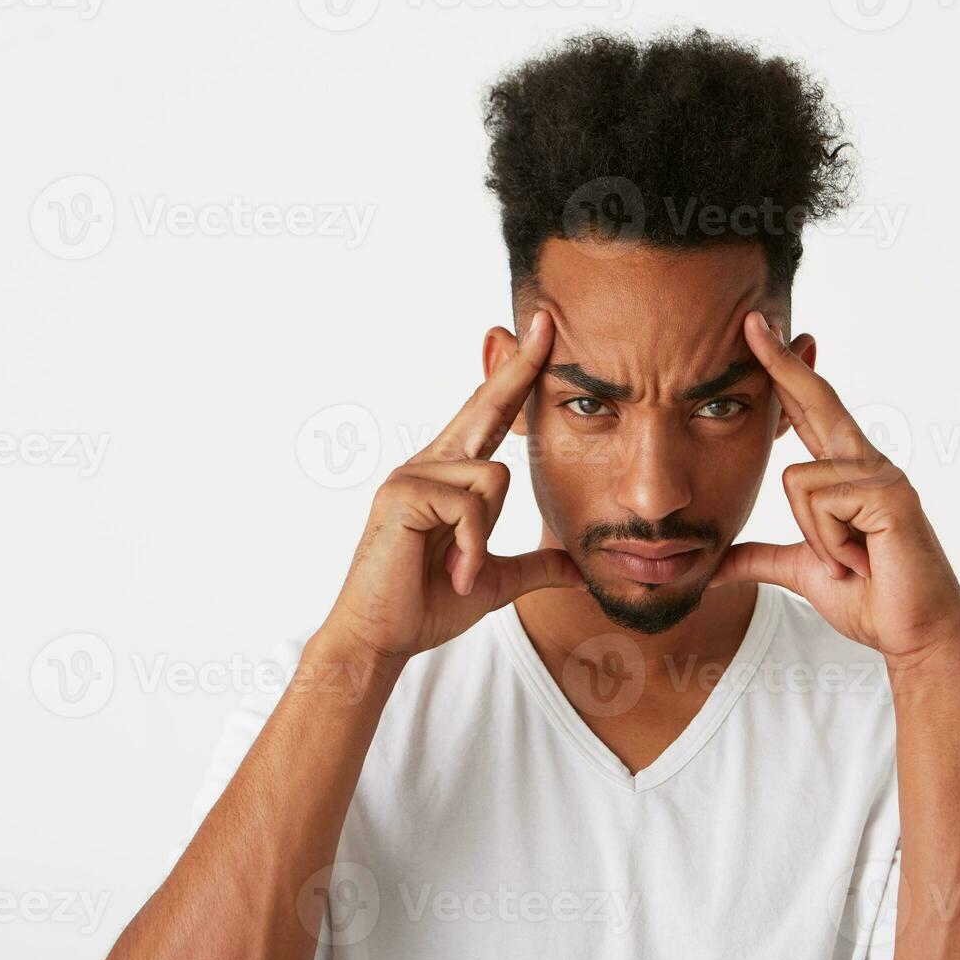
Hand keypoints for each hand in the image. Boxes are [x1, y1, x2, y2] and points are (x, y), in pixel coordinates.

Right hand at [322, 310, 583, 660]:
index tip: (542, 335)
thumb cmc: (426, 605)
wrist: (381, 639)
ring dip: (485, 535)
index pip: (489, 416)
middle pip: (485, 407)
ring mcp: (412, 474)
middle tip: (547, 320)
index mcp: (448, 476)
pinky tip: (453, 570)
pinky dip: (471, 545)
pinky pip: (469, 506)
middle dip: (519, 366)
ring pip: (492, 477)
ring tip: (460, 568)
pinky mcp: (403, 494)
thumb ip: (534, 567)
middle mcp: (427, 463)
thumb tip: (577, 569)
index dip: (516, 377)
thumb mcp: (493, 581)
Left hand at [708, 312, 959, 662]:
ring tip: (848, 561)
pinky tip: (860, 560)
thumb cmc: (870, 599)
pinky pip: (822, 503)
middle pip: (817, 400)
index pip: (809, 412)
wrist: (915, 635)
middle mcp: (867, 463)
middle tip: (749, 317)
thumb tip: (714, 567)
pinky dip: (830, 544)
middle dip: (781, 361)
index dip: (784, 373)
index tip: (758, 334)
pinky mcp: (890, 496)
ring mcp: (882, 476)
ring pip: (798, 482)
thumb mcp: (802, 572)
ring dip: (815, 538)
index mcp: (847, 473)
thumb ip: (760, 559)